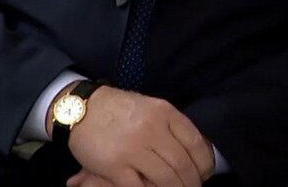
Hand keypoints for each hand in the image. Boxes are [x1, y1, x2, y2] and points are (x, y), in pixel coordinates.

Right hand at [66, 86, 213, 186]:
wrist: (82, 108)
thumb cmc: (120, 109)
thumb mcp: (151, 108)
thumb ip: (171, 127)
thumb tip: (197, 153)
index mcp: (165, 113)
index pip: (196, 142)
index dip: (205, 163)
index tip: (206, 173)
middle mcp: (152, 129)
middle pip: (183, 165)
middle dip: (192, 183)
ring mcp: (133, 149)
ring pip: (166, 179)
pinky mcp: (115, 166)